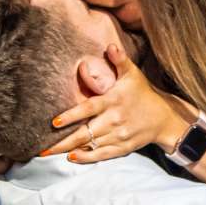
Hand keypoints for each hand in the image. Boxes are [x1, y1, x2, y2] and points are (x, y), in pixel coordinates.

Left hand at [45, 45, 190, 163]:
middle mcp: (114, 120)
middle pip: (85, 132)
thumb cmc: (143, 94)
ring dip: (69, 150)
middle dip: (62, 141)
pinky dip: (87, 158)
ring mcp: (119, 136)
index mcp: (113, 101)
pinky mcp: (123, 148)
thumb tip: (110, 46)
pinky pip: (103, 155)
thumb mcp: (133, 74)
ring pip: (90, 145)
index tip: (55, 122)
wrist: (164, 118)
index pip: (89, 109)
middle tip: (42, 148)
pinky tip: (72, 158)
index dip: (72, 116)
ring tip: (49, 153)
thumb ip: (120, 60)